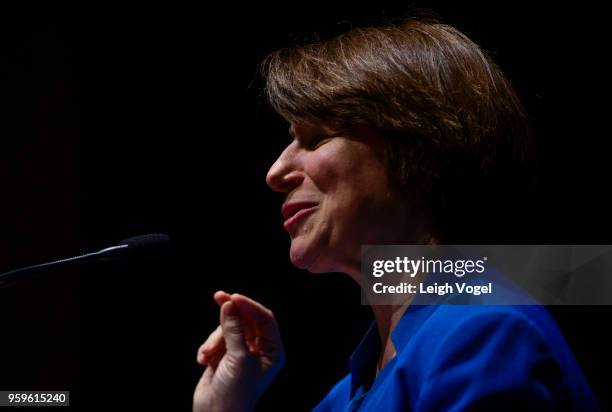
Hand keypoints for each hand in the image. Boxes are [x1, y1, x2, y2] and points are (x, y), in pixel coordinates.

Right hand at [193, 291, 284, 411]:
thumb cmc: (235, 393)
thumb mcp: (238, 358)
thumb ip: (234, 330)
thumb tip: (229, 304)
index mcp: (272, 351)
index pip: (265, 319)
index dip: (250, 306)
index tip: (234, 297)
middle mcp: (259, 350)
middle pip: (246, 320)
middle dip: (231, 312)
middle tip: (218, 296)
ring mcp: (240, 353)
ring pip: (228, 328)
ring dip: (215, 338)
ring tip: (208, 354)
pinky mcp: (223, 357)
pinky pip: (216, 340)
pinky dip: (208, 347)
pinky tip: (203, 361)